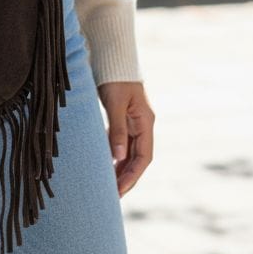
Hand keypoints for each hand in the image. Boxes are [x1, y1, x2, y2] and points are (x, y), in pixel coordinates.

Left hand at [96, 81, 154, 196]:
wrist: (113, 58)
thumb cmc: (115, 78)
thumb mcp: (115, 104)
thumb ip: (117, 130)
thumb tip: (117, 158)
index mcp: (146, 123)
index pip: (144, 158)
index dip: (133, 176)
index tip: (120, 191)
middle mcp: (143, 125)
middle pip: (138, 158)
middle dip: (127, 178)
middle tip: (113, 196)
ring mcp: (134, 122)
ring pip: (129, 152)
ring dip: (121, 169)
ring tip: (108, 186)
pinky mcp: (123, 118)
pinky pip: (121, 143)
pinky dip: (115, 156)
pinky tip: (106, 165)